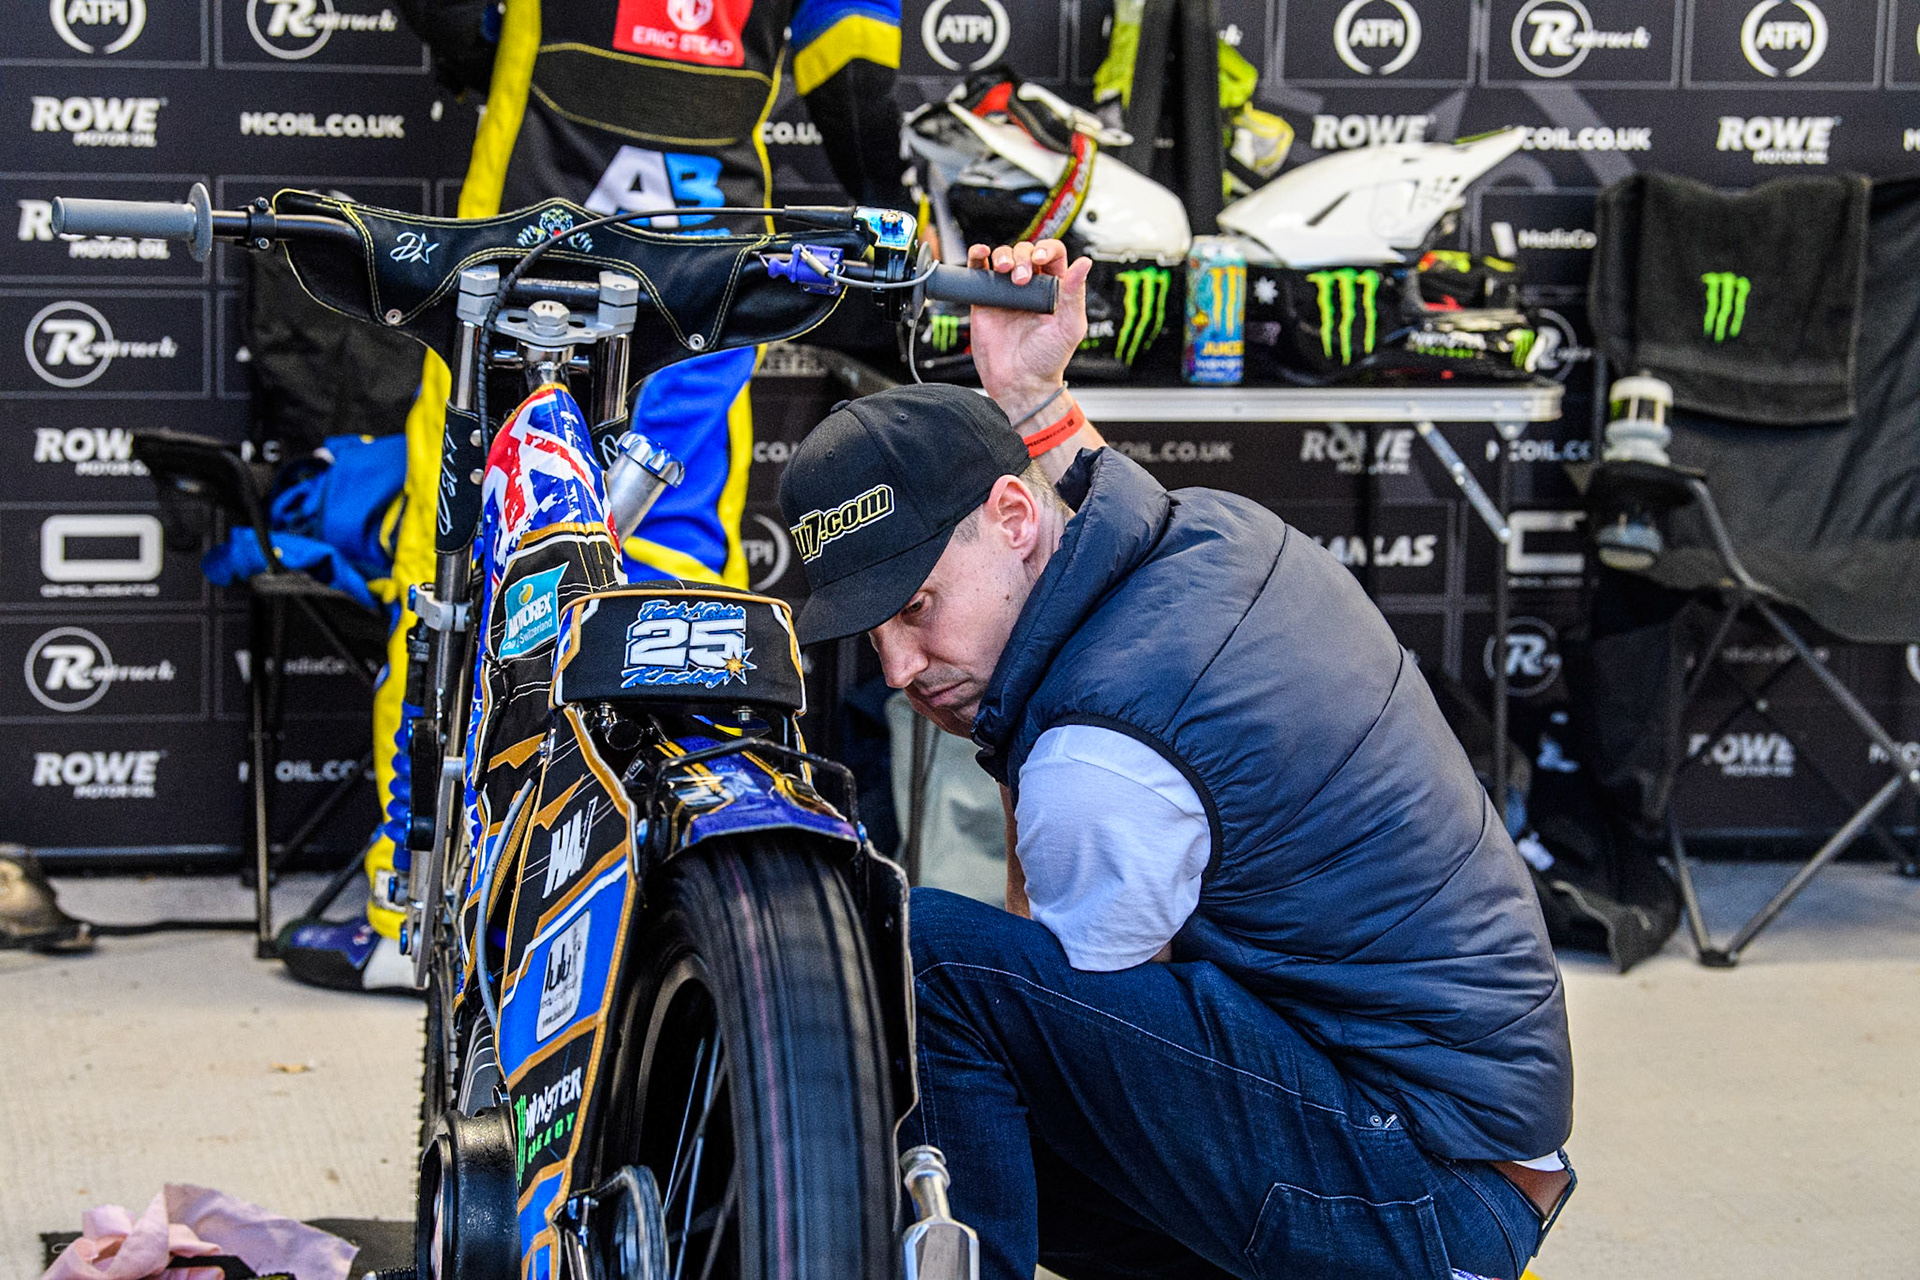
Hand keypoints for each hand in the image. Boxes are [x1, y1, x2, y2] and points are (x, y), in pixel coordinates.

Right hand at [965, 240, 1092, 417]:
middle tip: (1021, 281)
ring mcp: (1007, 292)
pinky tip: (981, 254)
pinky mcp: (985, 299)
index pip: (1053, 254)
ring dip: (1002, 255)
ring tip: (1002, 271)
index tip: (1040, 259)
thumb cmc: (1047, 360)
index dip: (1047, 248)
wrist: (1018, 382)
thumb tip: (1085, 262)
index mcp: (1055, 289)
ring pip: (1003, 256)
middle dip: (1022, 257)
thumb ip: (1075, 294)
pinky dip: (977, 256)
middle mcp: (1031, 287)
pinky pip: (979, 270)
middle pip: (1025, 251)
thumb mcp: (1069, 327)